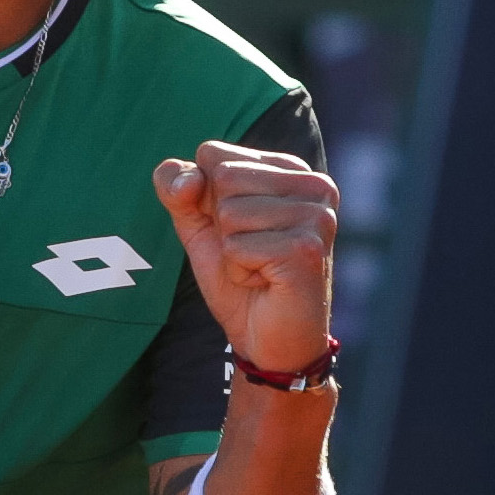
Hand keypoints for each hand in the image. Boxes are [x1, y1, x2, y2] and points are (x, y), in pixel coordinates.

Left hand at [152, 141, 340, 379]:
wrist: (269, 341)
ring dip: (231, 251)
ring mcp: (315, 215)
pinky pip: (237, 246)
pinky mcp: (306, 248)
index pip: (212, 154)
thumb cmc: (240, 280)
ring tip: (259, 268)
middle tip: (250, 253)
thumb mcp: (199, 227)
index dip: (206, 199)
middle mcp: (313, 183)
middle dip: (220, 224)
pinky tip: (266, 282)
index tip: (238, 229)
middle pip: (221, 177)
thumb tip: (188, 178)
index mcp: (290, 169)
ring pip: (229, 212)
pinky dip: (239, 271)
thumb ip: (179, 189)